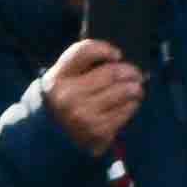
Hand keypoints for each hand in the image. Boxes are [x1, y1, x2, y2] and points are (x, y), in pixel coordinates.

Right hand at [37, 41, 143, 158]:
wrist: (49, 137)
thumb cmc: (62, 102)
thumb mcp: (60, 81)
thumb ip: (81, 67)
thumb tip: (117, 59)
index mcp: (56, 78)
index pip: (84, 51)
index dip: (104, 48)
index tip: (117, 54)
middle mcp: (68, 95)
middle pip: (111, 72)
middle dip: (130, 71)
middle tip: (136, 73)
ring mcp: (84, 114)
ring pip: (123, 91)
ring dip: (135, 88)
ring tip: (136, 88)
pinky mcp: (99, 130)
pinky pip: (126, 111)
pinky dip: (132, 105)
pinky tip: (130, 103)